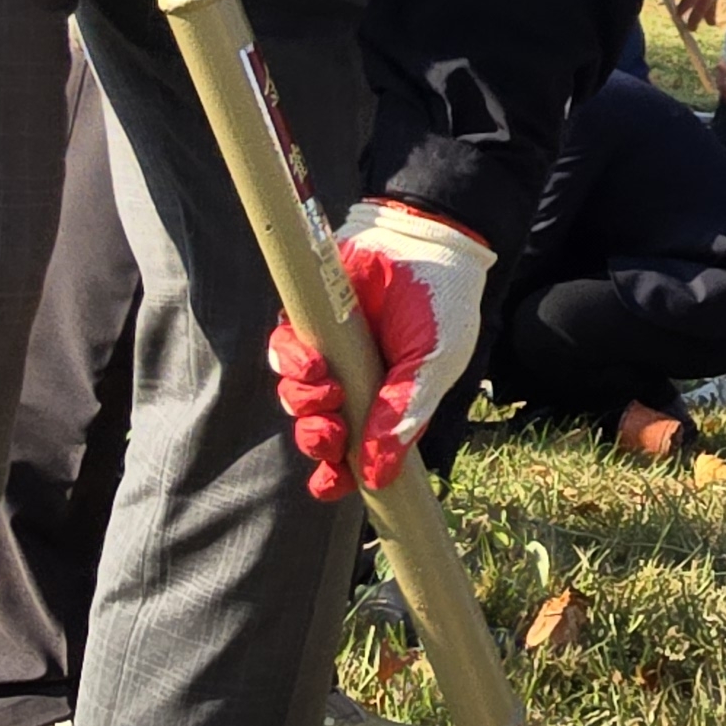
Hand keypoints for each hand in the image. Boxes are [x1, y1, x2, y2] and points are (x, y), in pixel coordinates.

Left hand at [268, 201, 495, 499]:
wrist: (423, 239)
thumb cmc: (442, 305)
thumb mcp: (434, 367)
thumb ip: (404, 416)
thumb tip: (377, 475)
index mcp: (388, 406)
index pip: (356, 454)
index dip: (337, 476)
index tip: (328, 486)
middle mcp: (355, 386)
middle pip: (318, 432)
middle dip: (317, 441)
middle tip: (329, 432)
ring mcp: (330, 355)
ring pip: (295, 398)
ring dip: (304, 404)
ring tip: (327, 389)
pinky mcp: (307, 322)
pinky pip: (284, 353)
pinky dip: (292, 364)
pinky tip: (312, 362)